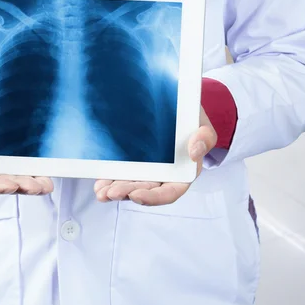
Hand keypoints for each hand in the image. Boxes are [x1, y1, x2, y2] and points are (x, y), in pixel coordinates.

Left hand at [94, 107, 217, 205]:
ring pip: (130, 184)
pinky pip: (120, 173)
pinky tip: (99, 183)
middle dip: (128, 193)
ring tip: (102, 192)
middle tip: (112, 192)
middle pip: (145, 190)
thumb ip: (205, 138)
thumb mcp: (204, 127)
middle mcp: (162, 175)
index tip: (138, 195)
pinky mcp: (132, 161)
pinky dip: (109, 179)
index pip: (169, 192)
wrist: (177, 107)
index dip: (153, 197)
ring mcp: (146, 169)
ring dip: (115, 190)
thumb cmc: (192, 121)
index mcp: (182, 174)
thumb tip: (194, 151)